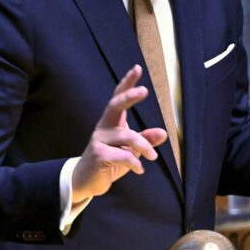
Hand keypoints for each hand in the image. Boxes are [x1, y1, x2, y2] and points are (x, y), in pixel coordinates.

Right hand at [71, 65, 166, 201]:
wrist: (86, 181)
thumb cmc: (110, 162)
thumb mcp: (131, 151)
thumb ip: (146, 140)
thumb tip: (163, 133)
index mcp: (111, 122)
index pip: (118, 98)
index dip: (127, 83)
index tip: (137, 68)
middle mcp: (103, 127)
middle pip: (115, 105)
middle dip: (129, 96)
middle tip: (144, 91)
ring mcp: (99, 140)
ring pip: (127, 136)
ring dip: (144, 147)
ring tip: (152, 157)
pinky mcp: (98, 155)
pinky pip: (123, 155)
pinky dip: (135, 163)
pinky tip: (139, 170)